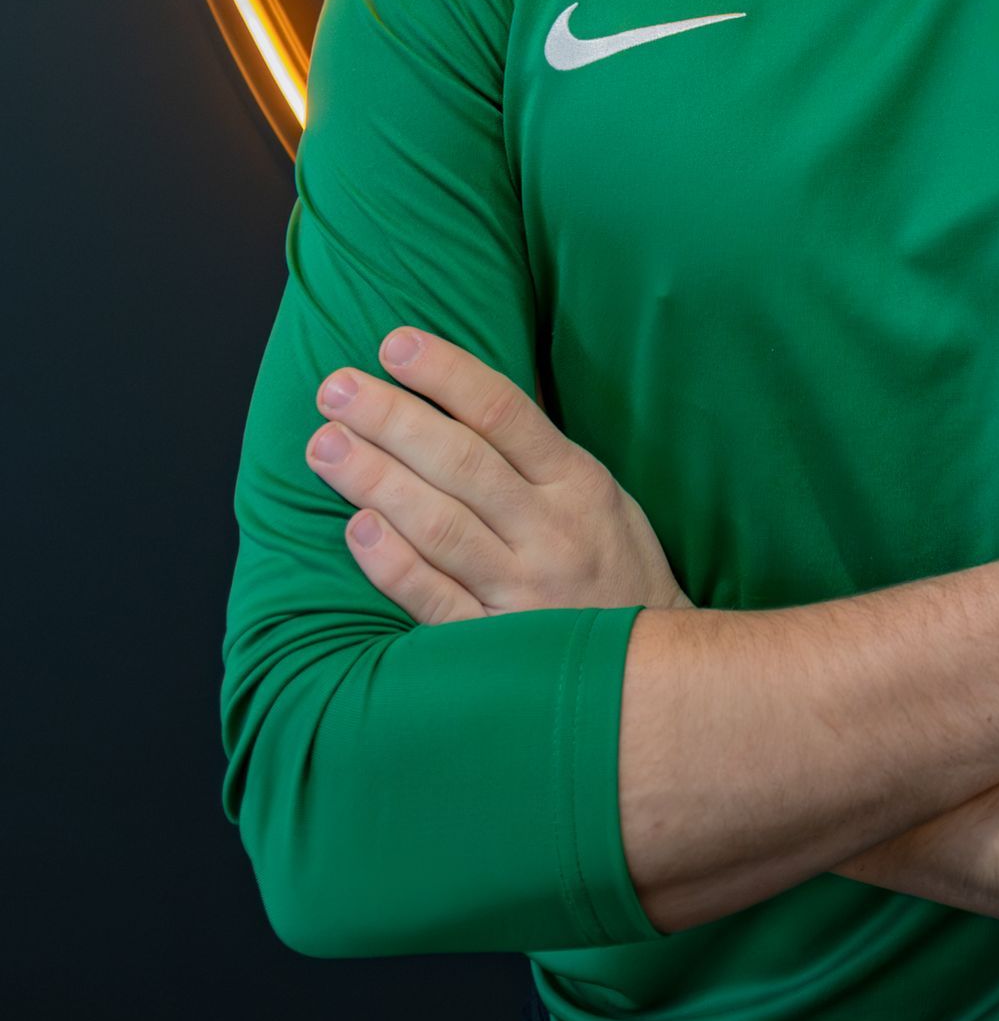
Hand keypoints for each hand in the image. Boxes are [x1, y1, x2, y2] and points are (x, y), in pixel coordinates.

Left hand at [304, 327, 695, 626]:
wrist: (651, 676)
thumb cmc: (613, 569)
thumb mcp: (600, 496)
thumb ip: (538, 453)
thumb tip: (460, 393)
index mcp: (578, 484)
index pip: (505, 412)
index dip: (446, 373)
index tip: (394, 344)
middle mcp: (551, 532)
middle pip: (461, 462)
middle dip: (392, 418)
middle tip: (335, 389)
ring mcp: (523, 592)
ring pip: (440, 525)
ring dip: (376, 480)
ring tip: (325, 446)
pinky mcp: (494, 646)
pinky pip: (435, 600)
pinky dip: (394, 565)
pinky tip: (356, 529)